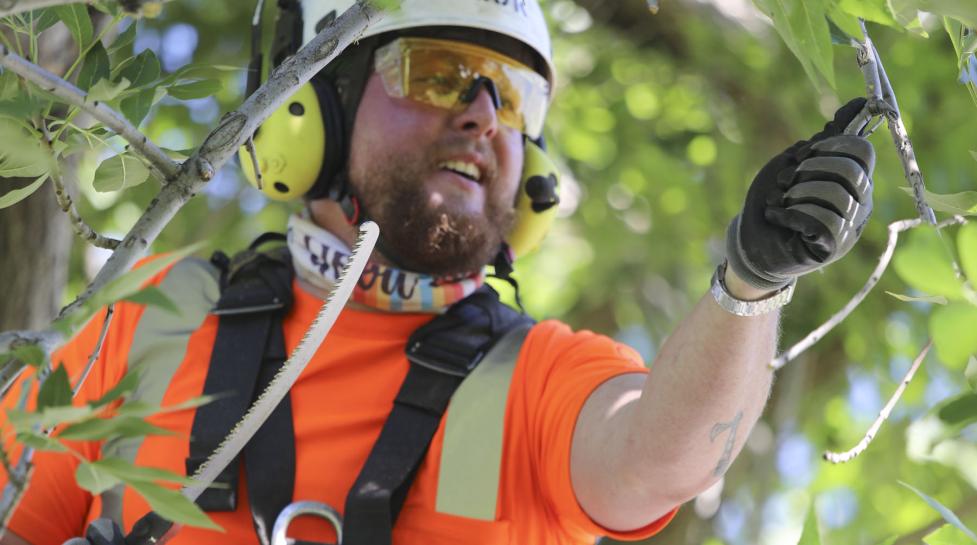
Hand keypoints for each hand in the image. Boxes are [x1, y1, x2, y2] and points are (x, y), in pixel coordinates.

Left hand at [726, 98, 875, 290]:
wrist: (751, 241)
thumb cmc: (776, 200)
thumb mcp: (797, 163)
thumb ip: (827, 140)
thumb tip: (859, 102)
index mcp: (855, 180)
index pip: (862, 151)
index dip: (829, 146)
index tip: (803, 153)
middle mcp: (860, 204)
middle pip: (850, 172)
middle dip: (809, 170)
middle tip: (786, 181)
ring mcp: (849, 228)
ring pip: (835, 196)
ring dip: (796, 194)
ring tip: (781, 201)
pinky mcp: (832, 248)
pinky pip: (821, 222)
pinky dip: (789, 214)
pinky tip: (777, 216)